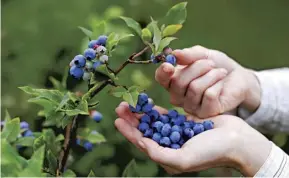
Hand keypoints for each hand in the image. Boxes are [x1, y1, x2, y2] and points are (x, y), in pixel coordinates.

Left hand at [115, 102, 270, 175]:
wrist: (236, 140)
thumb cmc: (212, 152)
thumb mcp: (183, 158)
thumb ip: (160, 154)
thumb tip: (142, 144)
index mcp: (167, 156)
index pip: (142, 143)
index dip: (128, 132)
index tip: (117, 120)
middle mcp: (169, 145)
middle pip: (145, 131)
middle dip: (132, 119)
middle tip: (120, 106)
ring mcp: (176, 132)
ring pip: (153, 122)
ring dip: (141, 113)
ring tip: (129, 102)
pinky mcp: (184, 122)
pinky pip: (166, 115)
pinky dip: (155, 110)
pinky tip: (146, 103)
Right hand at [155, 45, 260, 117]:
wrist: (238, 78)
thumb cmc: (217, 66)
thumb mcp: (203, 54)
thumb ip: (189, 54)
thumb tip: (174, 54)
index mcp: (173, 80)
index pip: (161, 78)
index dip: (163, 72)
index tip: (169, 65)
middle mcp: (178, 96)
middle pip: (178, 82)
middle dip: (197, 68)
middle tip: (210, 63)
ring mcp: (191, 106)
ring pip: (194, 88)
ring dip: (210, 75)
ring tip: (220, 72)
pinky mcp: (206, 113)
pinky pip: (208, 96)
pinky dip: (218, 85)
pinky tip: (221, 84)